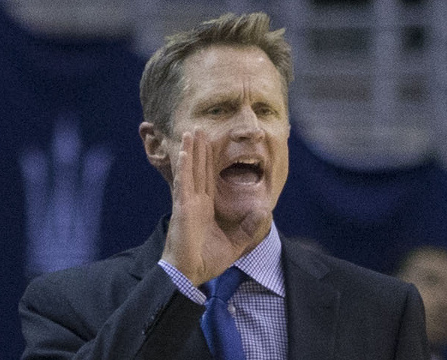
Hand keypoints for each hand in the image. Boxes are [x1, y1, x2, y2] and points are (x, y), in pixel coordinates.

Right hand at [161, 129, 266, 285]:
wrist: (191, 274)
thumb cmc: (208, 260)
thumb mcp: (237, 243)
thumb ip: (249, 227)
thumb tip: (264, 210)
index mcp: (206, 208)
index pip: (208, 178)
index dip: (208, 160)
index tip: (210, 143)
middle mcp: (196, 201)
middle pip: (199, 169)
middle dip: (200, 149)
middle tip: (199, 129)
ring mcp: (188, 203)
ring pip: (190, 171)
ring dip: (191, 151)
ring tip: (191, 132)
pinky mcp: (183, 208)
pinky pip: (184, 184)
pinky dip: (185, 167)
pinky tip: (185, 152)